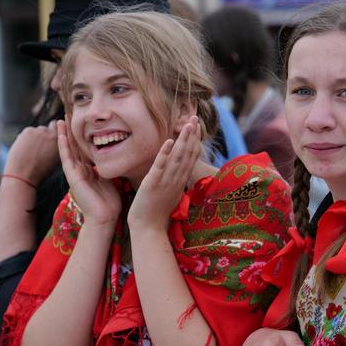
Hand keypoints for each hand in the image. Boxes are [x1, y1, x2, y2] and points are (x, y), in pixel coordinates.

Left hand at [3, 121, 59, 185]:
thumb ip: (58, 147)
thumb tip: (55, 142)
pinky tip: (24, 148)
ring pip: (38, 130)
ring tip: (31, 148)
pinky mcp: (28, 131)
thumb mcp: (56, 160)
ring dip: (35, 135)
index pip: (61, 128)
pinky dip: (26, 137)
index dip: (55, 132)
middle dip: (45, 133)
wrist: (23, 174)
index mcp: (61, 142)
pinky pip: (28, 131)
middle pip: (49, 127)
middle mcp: (52, 134)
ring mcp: (40, 131)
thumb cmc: (39, 171)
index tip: (51, 136)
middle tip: (40, 143)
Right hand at [57, 118, 119, 225]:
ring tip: (61, 120)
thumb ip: (105, 169)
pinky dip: (64, 146)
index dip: (81, 135)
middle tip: (68, 115)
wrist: (104, 218)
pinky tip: (62, 134)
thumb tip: (112, 156)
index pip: (83, 149)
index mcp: (88, 171)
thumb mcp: (108, 179)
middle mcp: (79, 171)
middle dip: (71, 131)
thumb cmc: (109, 202)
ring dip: (64, 135)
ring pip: (68, 150)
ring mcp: (75, 174)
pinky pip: (67, 158)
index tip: (81, 121)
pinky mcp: (73, 178)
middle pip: (73, 146)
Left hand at [127, 116, 200, 231]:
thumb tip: (177, 170)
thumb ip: (174, 179)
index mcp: (180, 180)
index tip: (197, 126)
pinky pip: (161, 166)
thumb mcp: (169, 192)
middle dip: (192, 135)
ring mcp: (166, 181)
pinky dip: (165, 153)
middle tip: (196, 117)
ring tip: (188, 124)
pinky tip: (169, 141)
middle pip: (187, 153)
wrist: (149, 228)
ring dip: (183, 139)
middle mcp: (176, 179)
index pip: (190, 157)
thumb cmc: (156, 211)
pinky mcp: (153, 183)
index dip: (194, 140)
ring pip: (178, 157)